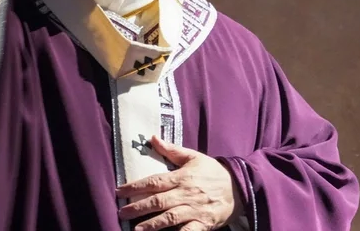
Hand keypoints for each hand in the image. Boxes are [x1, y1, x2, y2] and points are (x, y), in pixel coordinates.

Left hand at [116, 136, 240, 230]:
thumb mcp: (193, 157)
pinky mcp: (204, 223)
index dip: (135, 186)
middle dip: (138, 207)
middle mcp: (186, 193)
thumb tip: (152, 138)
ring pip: (170, 218)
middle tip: (122, 212)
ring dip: (152, 224)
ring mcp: (195, 209)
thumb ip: (171, 150)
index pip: (154, 181)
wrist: (239, 187)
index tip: (120, 191)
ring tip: (136, 230)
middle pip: (159, 201)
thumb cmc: (212, 172)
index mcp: (182, 177)